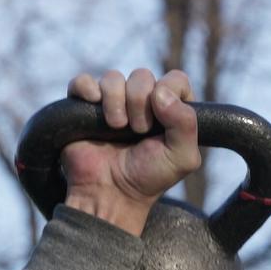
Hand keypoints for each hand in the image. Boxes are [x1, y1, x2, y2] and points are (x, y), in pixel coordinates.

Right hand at [62, 68, 201, 234]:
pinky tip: (95, 110)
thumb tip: (161, 92)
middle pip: (142, 75)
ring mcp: (112, 103)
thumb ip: (187, 124)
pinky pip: (83, 82)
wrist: (112, 194)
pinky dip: (88, 90)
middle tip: (138, 131)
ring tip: (117, 128)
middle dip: (140, 102)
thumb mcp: (182, 158)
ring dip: (115, 102)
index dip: (170, 91)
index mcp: (168, 111)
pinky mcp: (86, 106)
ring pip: (113, 77)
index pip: (176, 79)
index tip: (162, 118)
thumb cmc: (148, 178)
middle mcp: (141, 103)